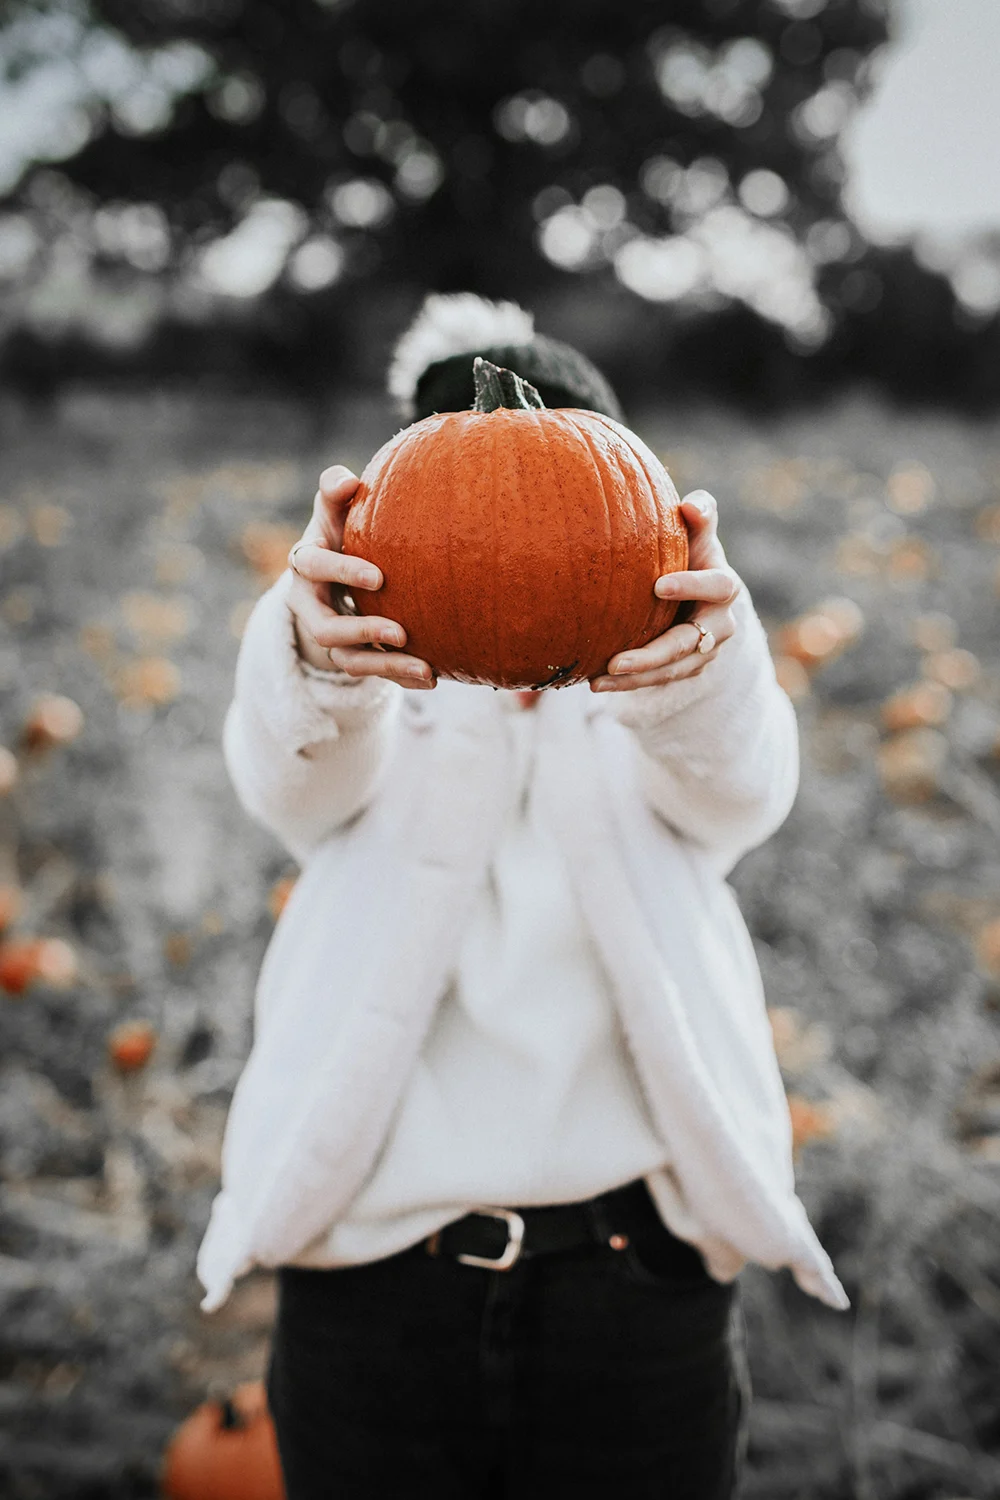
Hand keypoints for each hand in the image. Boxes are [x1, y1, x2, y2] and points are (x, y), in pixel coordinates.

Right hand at [287, 466, 435, 689]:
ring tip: (426, 668)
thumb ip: (335, 489)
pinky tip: (432, 677)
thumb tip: (349, 482)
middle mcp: (309, 605)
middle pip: (324, 629)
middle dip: (361, 632)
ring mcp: (329, 635)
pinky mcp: (350, 654)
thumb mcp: (334, 508)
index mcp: (305, 565)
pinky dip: (399, 678)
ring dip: (385, 666)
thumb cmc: (340, 529)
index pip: (314, 568)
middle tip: (400, 633)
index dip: (343, 572)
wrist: (333, 571)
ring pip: (348, 660)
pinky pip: (371, 672)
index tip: (380, 577)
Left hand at [589, 491, 738, 692]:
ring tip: (598, 681)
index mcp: (724, 588)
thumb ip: (701, 516)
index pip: (717, 587)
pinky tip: (594, 684)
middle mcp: (719, 625)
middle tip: (616, 662)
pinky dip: (627, 685)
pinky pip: (655, 681)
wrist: (698, 596)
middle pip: (688, 644)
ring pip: (670, 670)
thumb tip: (690, 504)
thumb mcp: (698, 535)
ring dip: (635, 678)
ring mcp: (702, 652)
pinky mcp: (684, 669)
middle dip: (653, 655)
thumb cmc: (691, 554)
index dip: (692, 586)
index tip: (658, 586)